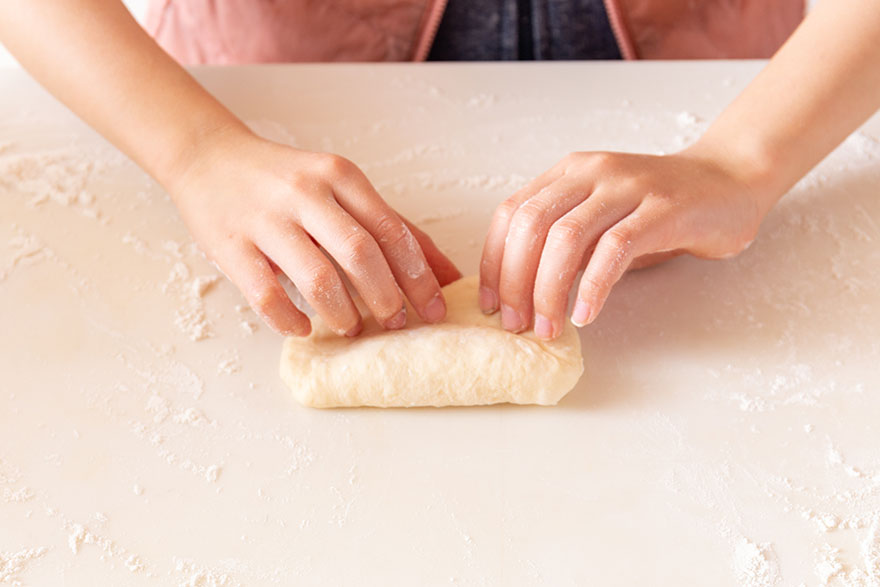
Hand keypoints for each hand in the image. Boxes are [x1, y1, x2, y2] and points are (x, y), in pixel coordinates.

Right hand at [169, 128, 460, 336]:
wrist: (208, 157)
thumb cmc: (286, 181)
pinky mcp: (233, 246)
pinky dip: (290, 320)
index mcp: (340, 177)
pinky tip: (303, 327)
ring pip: (316, 278)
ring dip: (342, 313)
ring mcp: (267, 220)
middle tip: (395, 323)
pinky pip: (267, 295)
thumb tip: (446, 272)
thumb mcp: (342, 188)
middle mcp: (306, 194)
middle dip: (386, 297)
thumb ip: (391, 226)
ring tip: (351, 327)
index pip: (391, 231)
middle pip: (360, 254)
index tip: (435, 309)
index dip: (419, 276)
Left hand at [479, 147, 771, 339]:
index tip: (490, 303)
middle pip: (531, 225)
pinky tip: (587, 314)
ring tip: (547, 327)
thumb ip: (564, 244)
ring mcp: (627, 187)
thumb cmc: (659, 211)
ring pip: (567, 238)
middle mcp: (591, 173)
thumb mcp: (600, 221)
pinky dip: (594, 286)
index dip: (493, 261)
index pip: (511, 213)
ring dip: (549, 289)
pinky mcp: (662, 208)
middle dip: (515, 280)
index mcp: (568, 173)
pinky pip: (615, 249)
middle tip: (515, 323)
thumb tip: (519, 292)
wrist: (730, 181)